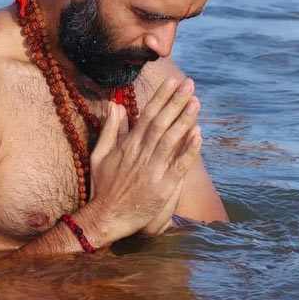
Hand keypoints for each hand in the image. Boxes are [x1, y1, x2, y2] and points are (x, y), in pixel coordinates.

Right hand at [80, 77, 202, 242]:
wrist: (105, 218)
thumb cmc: (102, 187)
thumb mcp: (99, 155)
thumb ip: (110, 130)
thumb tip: (113, 104)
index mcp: (128, 146)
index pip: (146, 115)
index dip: (161, 97)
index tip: (172, 81)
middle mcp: (140, 155)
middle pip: (161, 123)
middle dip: (176, 102)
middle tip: (189, 84)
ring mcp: (152, 171)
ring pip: (170, 141)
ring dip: (184, 121)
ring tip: (196, 102)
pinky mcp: (162, 188)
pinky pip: (178, 167)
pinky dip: (189, 151)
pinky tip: (199, 136)